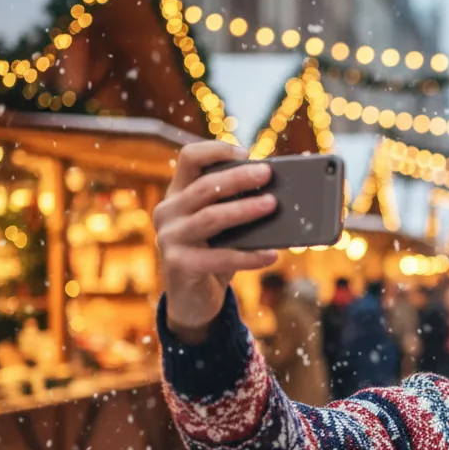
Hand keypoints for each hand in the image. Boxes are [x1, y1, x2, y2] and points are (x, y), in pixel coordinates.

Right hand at [153, 141, 278, 341]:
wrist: (193, 299)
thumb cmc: (215, 253)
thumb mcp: (225, 227)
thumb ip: (238, 206)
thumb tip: (280, 192)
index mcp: (178, 194)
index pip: (189, 158)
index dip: (216, 150)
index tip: (246, 152)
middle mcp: (168, 212)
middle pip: (205, 186)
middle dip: (239, 178)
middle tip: (268, 173)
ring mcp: (169, 238)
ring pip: (212, 217)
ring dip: (245, 210)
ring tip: (273, 205)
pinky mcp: (178, 264)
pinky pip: (219, 257)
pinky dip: (249, 256)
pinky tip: (272, 255)